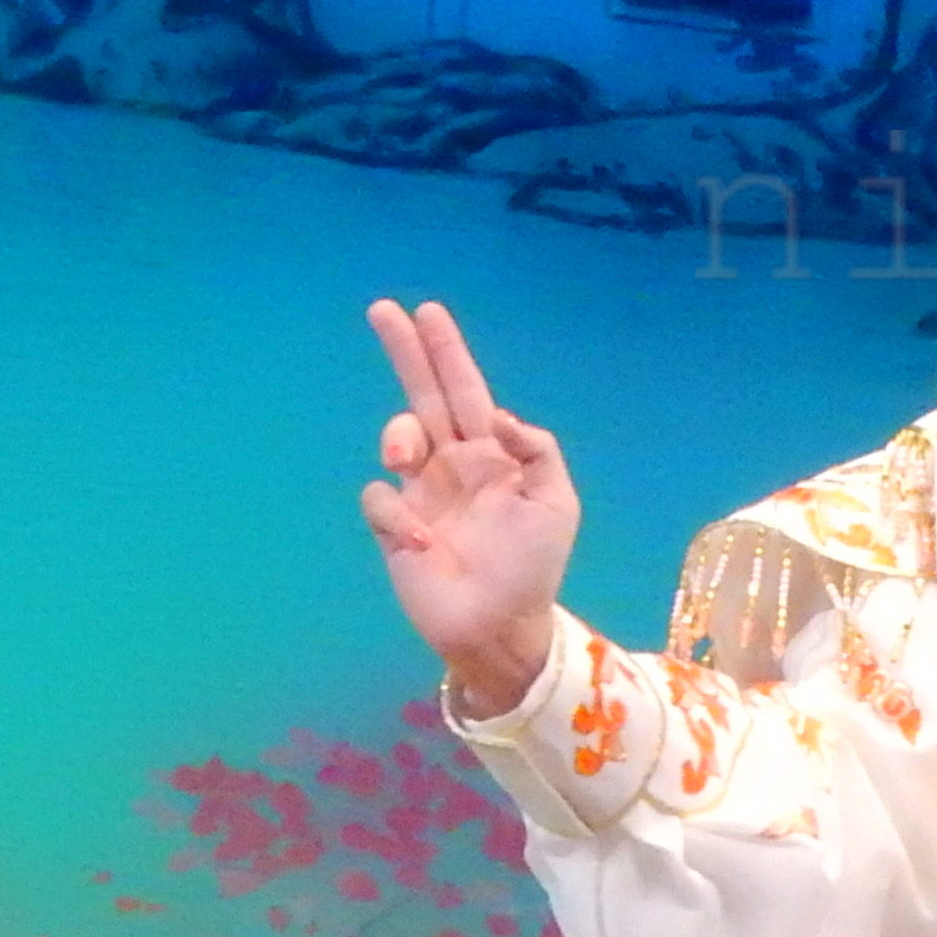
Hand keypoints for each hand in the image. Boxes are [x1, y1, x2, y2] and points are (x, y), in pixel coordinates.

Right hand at [359, 296, 579, 714]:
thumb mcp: (555, 503)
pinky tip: (421, 542)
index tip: (427, 312)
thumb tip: (500, 418)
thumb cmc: (533, 565)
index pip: (466, 390)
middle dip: (405, 352)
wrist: (502, 626)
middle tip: (383, 310)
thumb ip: (536, 452)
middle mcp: (453, 463)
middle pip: (423, 396)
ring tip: (404, 459)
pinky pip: (380, 500)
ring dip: (397, 436)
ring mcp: (421, 493)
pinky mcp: (396, 529)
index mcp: (491, 453)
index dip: (447, 353)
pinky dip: (396, 516)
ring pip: (398, 438)